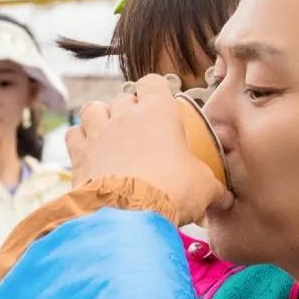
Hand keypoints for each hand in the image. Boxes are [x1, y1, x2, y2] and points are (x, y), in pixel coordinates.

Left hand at [67, 75, 225, 225]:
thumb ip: (213, 186)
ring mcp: (97, 133)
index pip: (153, 82)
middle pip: (123, 97)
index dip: (157, 91)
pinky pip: (73, 135)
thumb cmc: (171, 191)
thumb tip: (225, 198)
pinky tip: (90, 152)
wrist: (127, 216)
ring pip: (93, 108)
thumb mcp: (204, 187)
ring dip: (100, 117)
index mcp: (157, 112)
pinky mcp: (78, 155)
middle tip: (141, 131)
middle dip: (131, 109)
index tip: (163, 105)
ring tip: (110, 134)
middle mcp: (124, 115)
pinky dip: (80, 140)